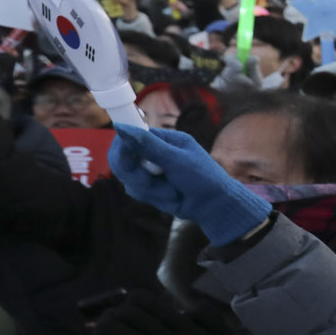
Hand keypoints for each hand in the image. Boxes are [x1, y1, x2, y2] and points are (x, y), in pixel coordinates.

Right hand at [110, 123, 270, 245]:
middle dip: (136, 174)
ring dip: (152, 189)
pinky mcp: (148, 187)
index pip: (130, 135)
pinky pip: (136, 191)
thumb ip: (149, 146)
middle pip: (123, 159)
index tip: (126, 155)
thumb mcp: (177, 160)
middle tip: (153, 180)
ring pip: (129, 178)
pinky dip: (154, 196)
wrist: (215, 207)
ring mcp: (149, 170)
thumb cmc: (203, 179)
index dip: (122, 146)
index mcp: (164, 139)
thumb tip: (120, 127)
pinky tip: (172, 198)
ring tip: (174, 191)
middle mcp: (153, 153)